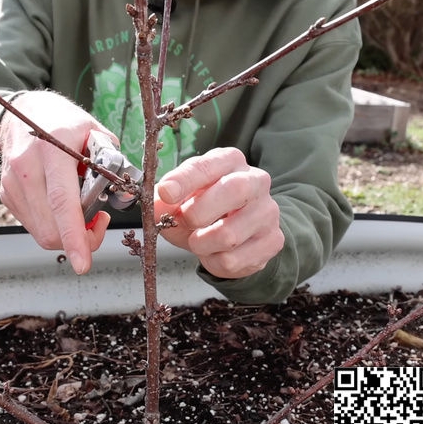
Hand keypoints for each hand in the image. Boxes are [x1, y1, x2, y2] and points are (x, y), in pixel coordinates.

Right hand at [0, 91, 113, 273]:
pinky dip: (51, 224)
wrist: (21, 112)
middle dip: (78, 240)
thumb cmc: (62, 122)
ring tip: (81, 211)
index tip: (82, 262)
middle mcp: (26, 168)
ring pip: (41, 231)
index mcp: (51, 150)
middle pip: (50, 227)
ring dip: (65, 233)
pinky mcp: (6, 194)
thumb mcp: (93, 131)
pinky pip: (32, 224)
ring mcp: (12, 183)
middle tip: (97, 223)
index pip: (62, 201)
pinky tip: (60, 206)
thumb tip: (123, 192)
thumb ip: (110, 162)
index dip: (74, 235)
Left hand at [154, 147, 283, 278]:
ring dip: (201, 243)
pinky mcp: (272, 241)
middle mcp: (256, 181)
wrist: (236, 232)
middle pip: (234, 191)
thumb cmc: (204, 207)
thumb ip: (162, 199)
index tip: (166, 193)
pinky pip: (233, 260)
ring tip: (198, 239)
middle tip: (186, 221)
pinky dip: (213, 262)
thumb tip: (149, 204)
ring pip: (230, 235)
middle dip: (199, 212)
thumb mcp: (180, 197)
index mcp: (230, 161)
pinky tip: (214, 252)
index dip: (185, 180)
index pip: (209, 165)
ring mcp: (268, 212)